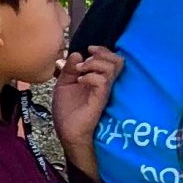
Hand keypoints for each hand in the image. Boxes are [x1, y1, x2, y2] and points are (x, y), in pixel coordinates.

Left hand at [50, 47, 124, 178]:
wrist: (67, 132)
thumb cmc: (67, 110)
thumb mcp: (64, 84)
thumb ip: (69, 68)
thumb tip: (78, 53)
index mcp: (97, 78)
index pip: (111, 59)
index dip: (102, 50)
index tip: (88, 50)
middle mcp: (104, 83)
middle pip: (118, 61)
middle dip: (102, 54)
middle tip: (87, 59)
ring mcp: (104, 91)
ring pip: (112, 68)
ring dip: (94, 64)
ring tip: (80, 71)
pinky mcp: (101, 98)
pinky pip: (103, 81)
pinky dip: (90, 76)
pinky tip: (80, 81)